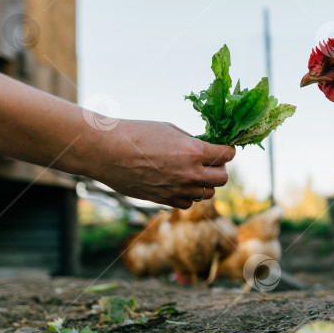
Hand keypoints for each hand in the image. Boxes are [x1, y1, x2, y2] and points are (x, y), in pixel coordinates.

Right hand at [85, 119, 234, 207]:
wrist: (106, 151)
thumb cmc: (136, 133)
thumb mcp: (169, 130)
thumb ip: (192, 142)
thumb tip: (207, 148)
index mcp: (193, 151)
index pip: (226, 155)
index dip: (228, 151)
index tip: (224, 148)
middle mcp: (189, 174)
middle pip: (222, 179)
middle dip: (219, 169)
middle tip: (211, 162)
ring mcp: (177, 189)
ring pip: (207, 194)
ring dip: (205, 183)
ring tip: (194, 173)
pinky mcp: (164, 200)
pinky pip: (188, 202)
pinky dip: (189, 194)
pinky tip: (180, 183)